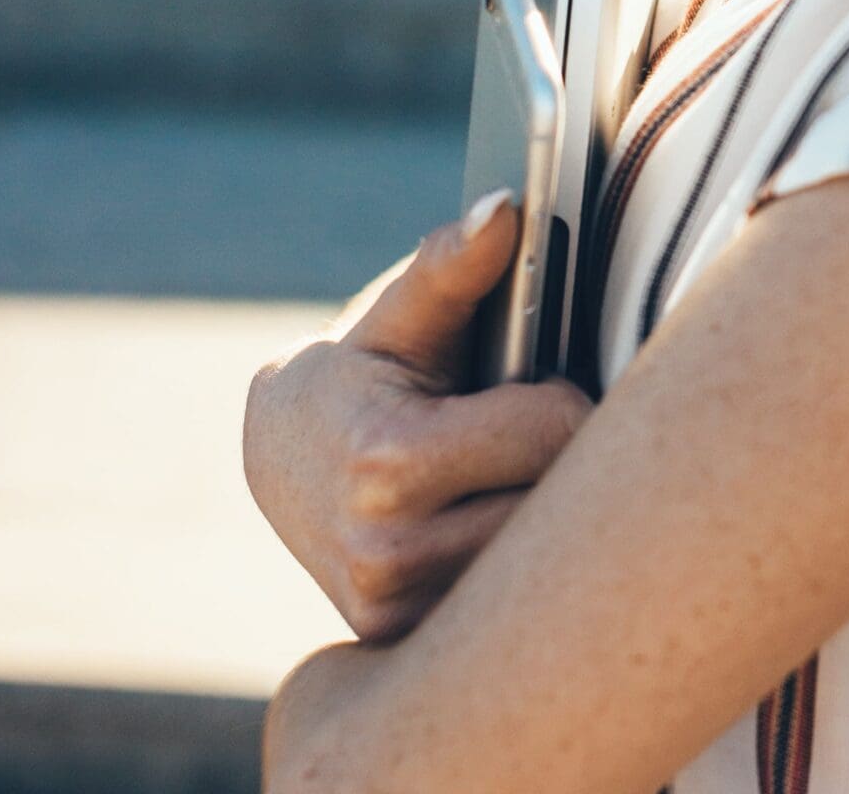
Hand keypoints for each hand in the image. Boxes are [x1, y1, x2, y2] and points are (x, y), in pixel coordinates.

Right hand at [243, 193, 592, 642]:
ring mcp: (396, 612)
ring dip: (547, 514)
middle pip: (555, 502)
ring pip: (541, 558)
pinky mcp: (407, 642)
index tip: (540, 385)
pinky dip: (520, 564)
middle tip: (543, 427)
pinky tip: (501, 520)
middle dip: (564, 460)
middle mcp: (388, 555)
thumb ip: (453, 263)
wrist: (283, 460)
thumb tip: (505, 206)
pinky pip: (509, 599)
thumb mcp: (400, 314)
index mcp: (390, 463)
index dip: (565, 399)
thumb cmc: (362, 370)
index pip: (554, 432)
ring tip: (519, 471)